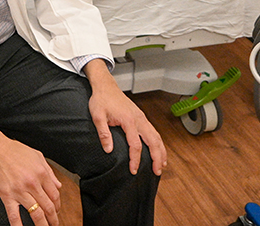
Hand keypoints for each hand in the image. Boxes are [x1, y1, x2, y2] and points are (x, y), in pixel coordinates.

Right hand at [0, 120, 61, 225]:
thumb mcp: (36, 156)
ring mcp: (19, 190)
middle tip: (54, 224)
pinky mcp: (7, 195)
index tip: (56, 211)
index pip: (55, 195)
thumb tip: (58, 185)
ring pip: (36, 213)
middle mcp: (32, 183)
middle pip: (48, 207)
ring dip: (42, 225)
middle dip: (53, 219)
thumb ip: (49, 171)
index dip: (57, 206)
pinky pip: (14, 215)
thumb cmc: (13, 150)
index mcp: (41, 173)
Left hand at [84, 59, 166, 175]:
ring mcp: (142, 117)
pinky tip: (159, 150)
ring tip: (162, 165)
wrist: (106, 86)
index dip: (135, 159)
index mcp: (128, 120)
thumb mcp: (97, 116)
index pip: (135, 145)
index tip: (133, 170)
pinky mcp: (141, 117)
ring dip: (161, 151)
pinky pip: (154, 131)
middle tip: (157, 172)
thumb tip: (108, 150)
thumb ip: (103, 133)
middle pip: (153, 141)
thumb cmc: (101, 100)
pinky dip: (159, 142)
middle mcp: (139, 119)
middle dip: (157, 157)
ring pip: (156, 136)